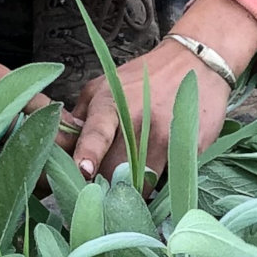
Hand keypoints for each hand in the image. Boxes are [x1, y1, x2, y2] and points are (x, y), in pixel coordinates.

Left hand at [71, 0, 256, 188]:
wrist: (195, 62)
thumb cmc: (142, 80)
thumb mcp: (105, 87)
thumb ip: (81, 118)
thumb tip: (61, 150)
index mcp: (112, 104)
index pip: (98, 131)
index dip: (90, 152)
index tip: (83, 170)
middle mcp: (139, 120)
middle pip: (115, 170)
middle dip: (106, 186)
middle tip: (102, 194)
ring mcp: (166, 136)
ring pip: (142, 182)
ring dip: (133, 192)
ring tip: (129, 190)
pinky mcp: (190, 148)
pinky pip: (168, 180)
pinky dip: (159, 185)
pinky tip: (157, 176)